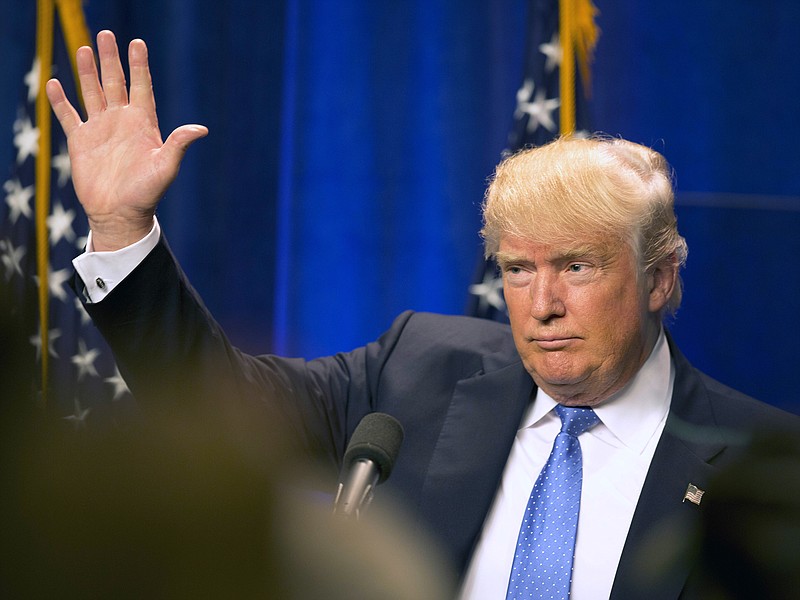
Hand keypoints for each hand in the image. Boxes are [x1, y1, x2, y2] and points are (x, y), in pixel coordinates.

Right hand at [46, 30, 207, 250]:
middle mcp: (122, 121)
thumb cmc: (147, 192)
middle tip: (105, 34)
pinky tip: (55, 84)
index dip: (139, 65)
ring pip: (92, 93)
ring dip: (87, 72)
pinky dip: (61, 101)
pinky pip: (69, 116)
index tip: (137, 43)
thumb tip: (201, 129)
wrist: (120, 213)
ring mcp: (101, 129)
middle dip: (111, 59)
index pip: (141, 86)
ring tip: (84, 48)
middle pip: (115, 82)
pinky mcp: (81, 141)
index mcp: (143, 124)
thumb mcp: (166, 167)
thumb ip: (179, 145)